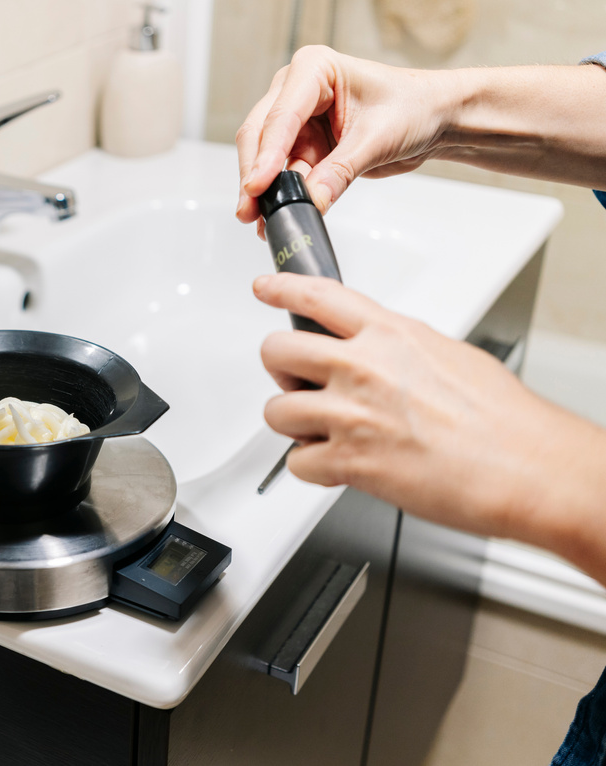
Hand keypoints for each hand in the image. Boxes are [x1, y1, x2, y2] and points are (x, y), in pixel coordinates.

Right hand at [236, 46, 458, 235]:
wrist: (434, 119)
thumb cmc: (414, 108)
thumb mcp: (377, 139)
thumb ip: (340, 171)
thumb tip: (310, 201)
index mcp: (314, 70)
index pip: (281, 116)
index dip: (266, 155)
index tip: (257, 186)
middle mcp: (297, 92)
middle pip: (260, 135)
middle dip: (254, 174)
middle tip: (250, 208)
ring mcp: (297, 121)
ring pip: (265, 159)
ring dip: (263, 190)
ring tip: (262, 219)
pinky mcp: (302, 147)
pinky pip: (283, 174)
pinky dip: (280, 196)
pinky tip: (276, 216)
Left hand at [253, 273, 605, 581]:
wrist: (525, 467)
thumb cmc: (502, 419)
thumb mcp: (448, 354)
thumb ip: (398, 349)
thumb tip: (377, 354)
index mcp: (389, 335)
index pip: (318, 296)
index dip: (282, 288)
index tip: (265, 286)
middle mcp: (362, 367)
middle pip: (276, 351)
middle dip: (282, 372)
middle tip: (299, 385)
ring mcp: (351, 413)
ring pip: (276, 411)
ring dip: (295, 426)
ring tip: (323, 433)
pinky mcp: (349, 460)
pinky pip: (296, 463)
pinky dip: (311, 469)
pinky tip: (336, 465)